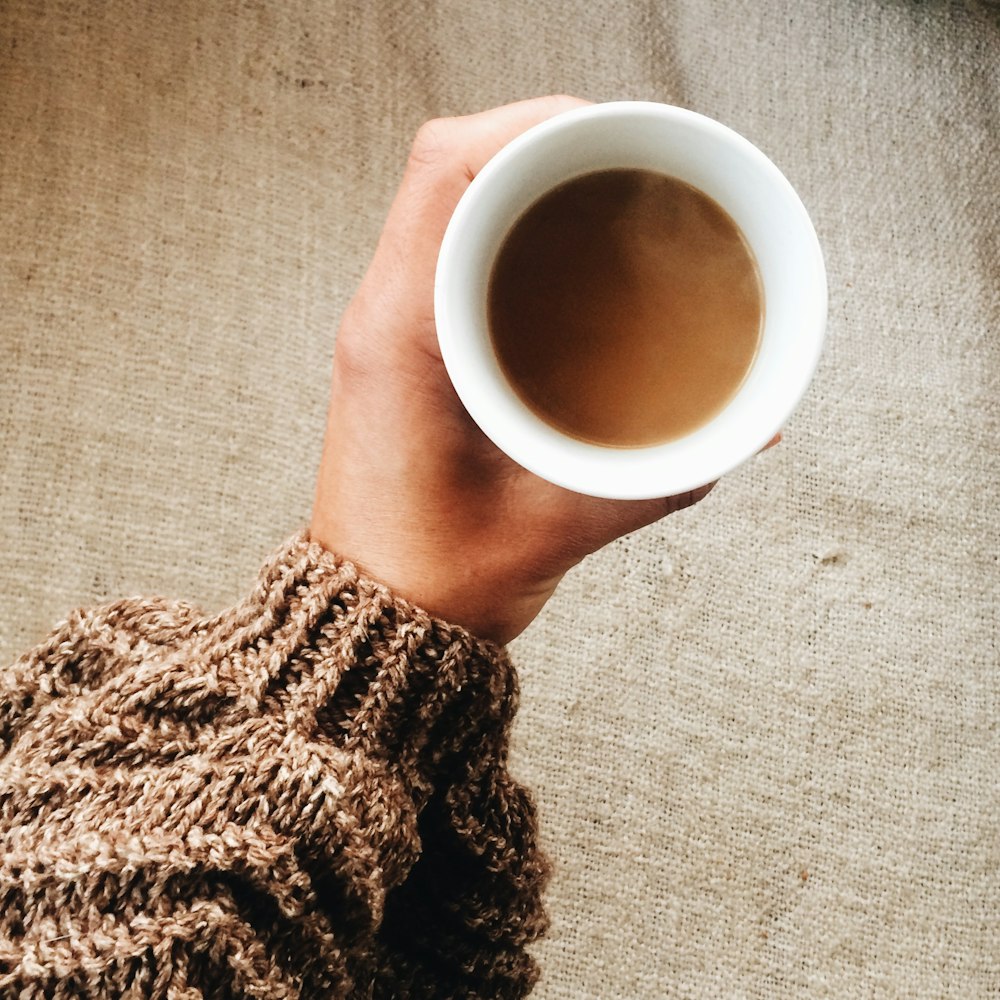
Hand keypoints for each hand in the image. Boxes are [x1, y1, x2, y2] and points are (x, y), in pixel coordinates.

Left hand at [311, 97, 734, 643]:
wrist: (378, 622)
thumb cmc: (443, 580)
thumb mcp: (564, 523)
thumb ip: (666, 474)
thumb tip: (753, 426)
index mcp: (404, 334)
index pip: (449, 168)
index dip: (533, 126)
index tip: (611, 138)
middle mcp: (382, 312)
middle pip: (451, 163)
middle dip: (543, 143)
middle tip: (625, 168)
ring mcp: (384, 324)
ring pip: (445, 199)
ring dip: (522, 179)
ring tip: (602, 197)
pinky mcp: (401, 346)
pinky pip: (444, 246)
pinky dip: (504, 225)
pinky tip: (562, 255)